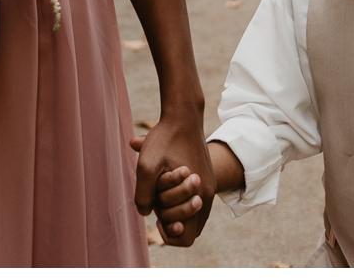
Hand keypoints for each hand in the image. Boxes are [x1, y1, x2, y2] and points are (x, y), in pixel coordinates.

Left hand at [130, 110, 214, 246]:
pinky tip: (165, 187)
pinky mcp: (207, 179)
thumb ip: (144, 194)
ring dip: (174, 210)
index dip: (169, 234)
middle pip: (190, 229)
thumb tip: (145, 214)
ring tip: (160, 194)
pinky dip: (180, 201)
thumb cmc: (165, 139)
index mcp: (200, 195)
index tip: (156, 217)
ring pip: (192, 216)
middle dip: (171, 219)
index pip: (187, 237)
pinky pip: (194, 203)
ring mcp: (209, 187)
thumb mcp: (147, 166)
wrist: (183, 116)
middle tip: (157, 202)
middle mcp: (208, 194)